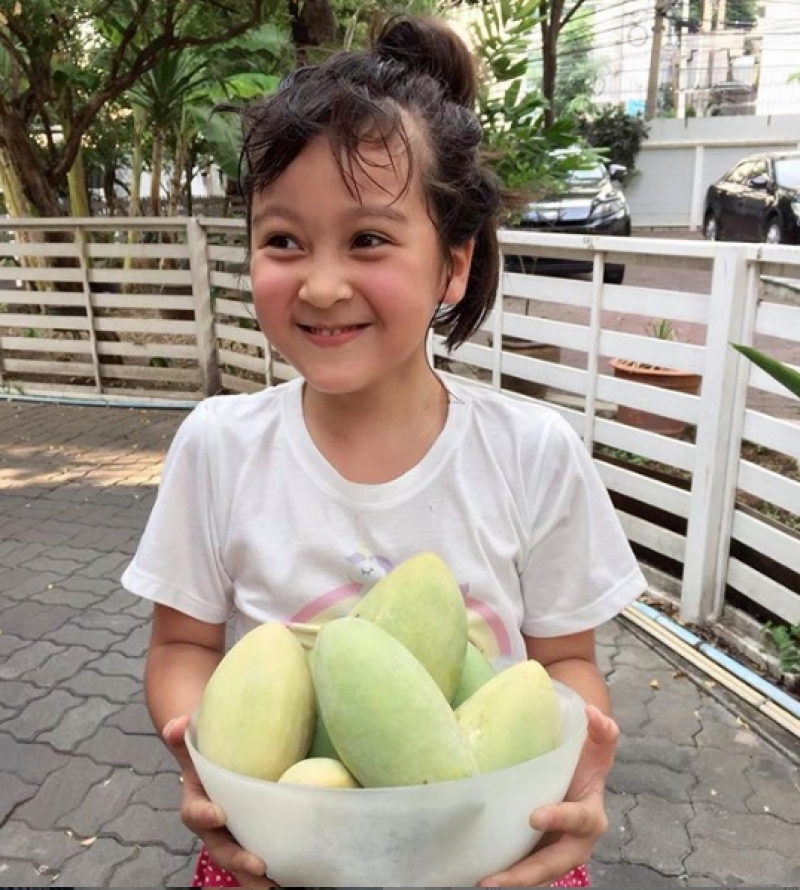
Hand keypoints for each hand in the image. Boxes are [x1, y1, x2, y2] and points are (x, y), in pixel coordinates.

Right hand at [163, 716, 277, 887]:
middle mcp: (214, 827)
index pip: (195, 813)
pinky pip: (262, 856)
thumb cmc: (207, 751)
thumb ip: (184, 736)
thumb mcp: (194, 743)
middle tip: (259, 866)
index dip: (204, 815)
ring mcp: (234, 835)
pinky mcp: (254, 837)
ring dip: (257, 877)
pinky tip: (297, 877)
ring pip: (242, 862)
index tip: (219, 814)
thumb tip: (177, 725)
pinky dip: (276, 870)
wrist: (217, 761)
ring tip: (278, 886)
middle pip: (221, 849)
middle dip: (238, 860)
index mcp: (197, 804)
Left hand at [478, 705, 617, 887]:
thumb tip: (592, 712)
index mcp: (590, 816)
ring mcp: (554, 853)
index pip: (578, 820)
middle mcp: (574, 843)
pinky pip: (522, 868)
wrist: (577, 778)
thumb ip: (602, 729)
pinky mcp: (537, 855)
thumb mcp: (597, 744)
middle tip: (495, 880)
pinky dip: (504, 875)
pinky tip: (477, 874)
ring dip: (510, 880)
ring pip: (535, 873)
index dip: (560, 819)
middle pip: (552, 864)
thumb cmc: (586, 761)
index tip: (535, 816)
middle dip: (525, 874)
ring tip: (481, 883)